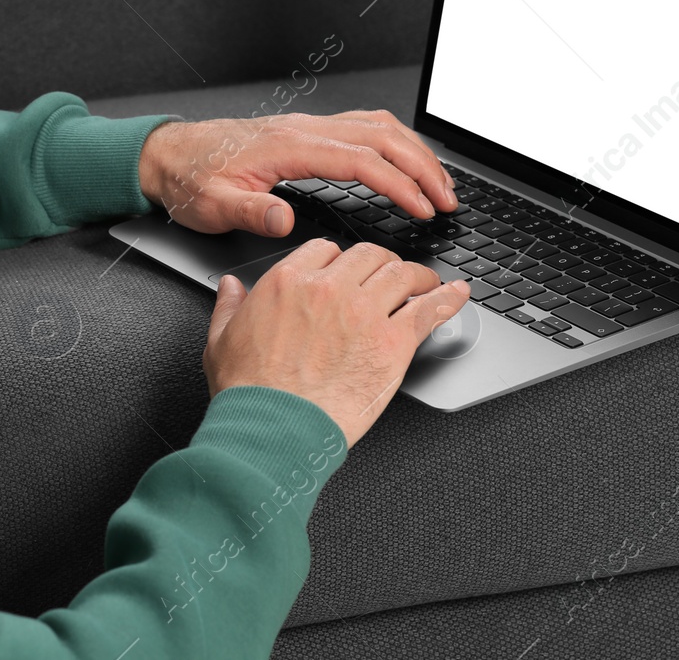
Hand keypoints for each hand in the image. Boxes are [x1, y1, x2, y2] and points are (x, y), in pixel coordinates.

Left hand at [137, 109, 458, 234]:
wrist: (170, 155)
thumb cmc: (192, 180)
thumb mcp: (213, 206)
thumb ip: (250, 212)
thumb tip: (283, 220)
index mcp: (289, 146)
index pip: (361, 160)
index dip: (399, 184)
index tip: (424, 207)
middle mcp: (304, 129)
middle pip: (381, 137)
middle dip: (422, 167)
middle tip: (449, 199)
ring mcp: (308, 126)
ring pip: (377, 126)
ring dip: (414, 151)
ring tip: (440, 183)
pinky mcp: (307, 131)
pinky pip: (362, 126)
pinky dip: (394, 141)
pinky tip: (405, 159)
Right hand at [202, 238, 470, 446]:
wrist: (273, 428)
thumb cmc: (250, 392)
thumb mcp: (221, 340)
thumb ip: (229, 306)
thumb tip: (230, 287)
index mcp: (290, 281)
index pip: (326, 249)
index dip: (340, 260)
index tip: (347, 271)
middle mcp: (331, 288)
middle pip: (370, 255)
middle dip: (381, 262)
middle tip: (389, 274)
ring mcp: (365, 312)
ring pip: (402, 274)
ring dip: (417, 276)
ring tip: (426, 282)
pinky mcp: (393, 342)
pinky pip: (429, 310)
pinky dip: (448, 298)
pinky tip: (457, 294)